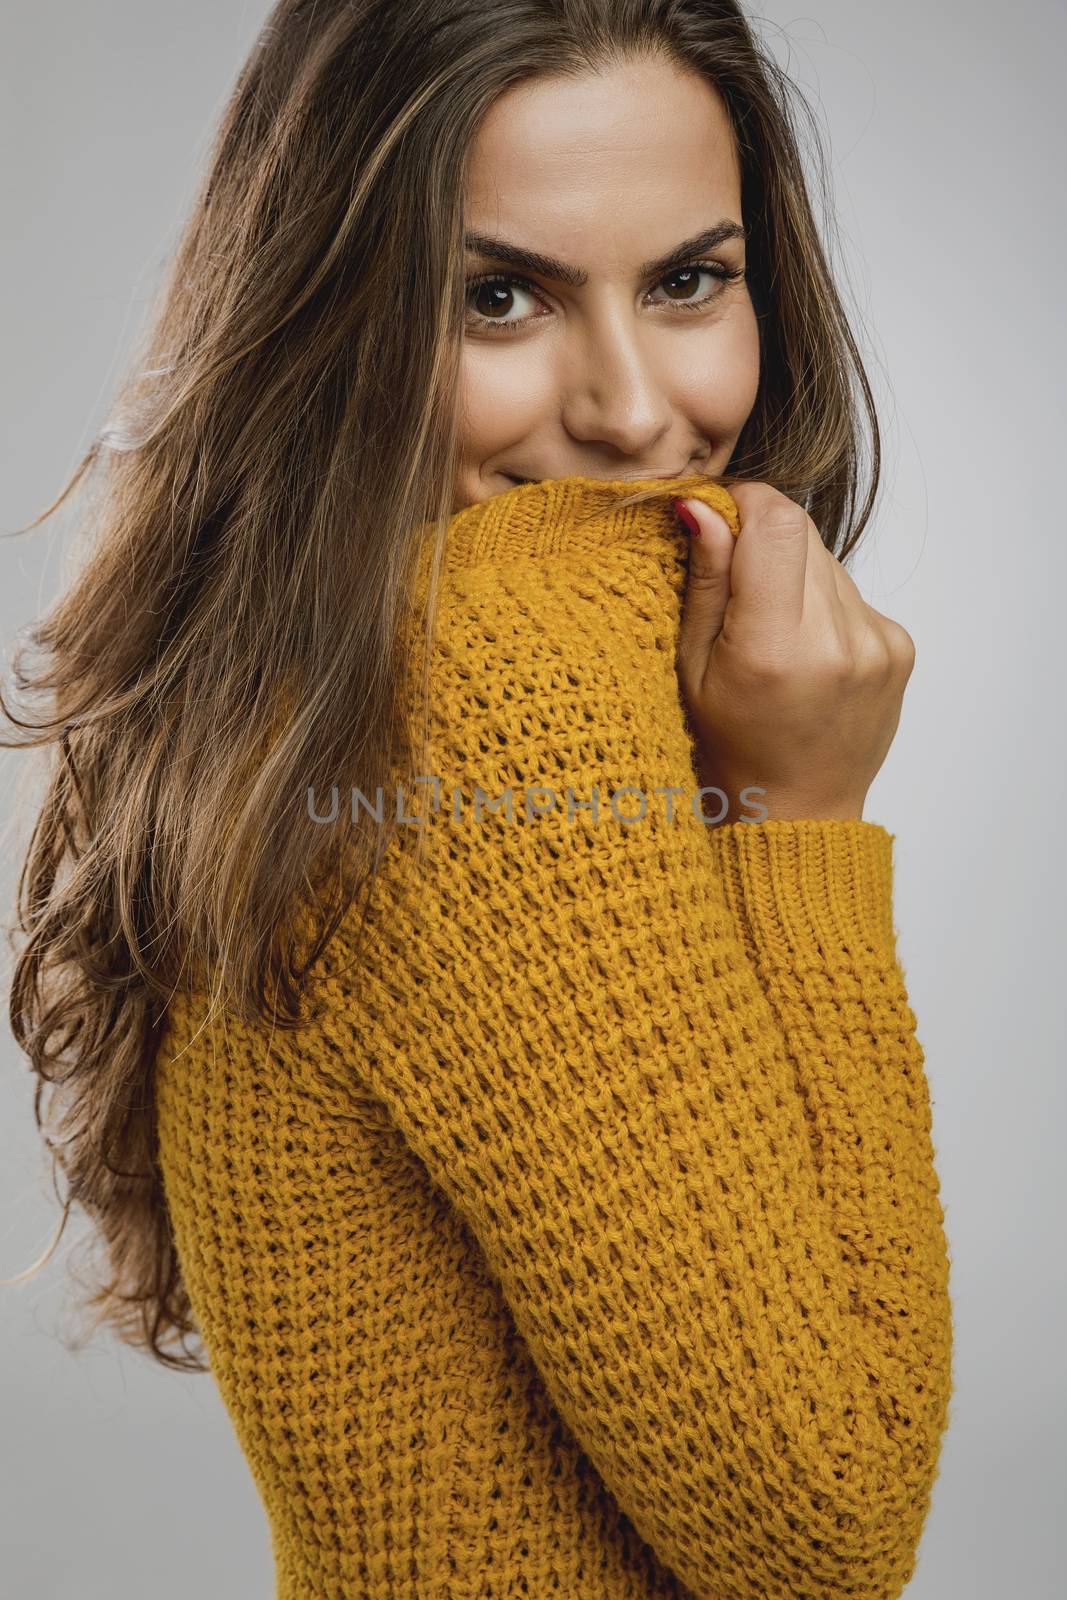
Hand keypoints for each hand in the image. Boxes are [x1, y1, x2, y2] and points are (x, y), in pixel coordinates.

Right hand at [674, 482, 915, 824]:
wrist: (796, 811)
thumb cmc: (728, 748)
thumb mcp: (689, 668)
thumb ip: (706, 582)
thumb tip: (706, 505)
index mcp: (776, 649)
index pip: (777, 522)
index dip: (744, 501)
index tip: (717, 514)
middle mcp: (838, 642)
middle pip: (802, 533)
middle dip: (761, 538)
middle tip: (734, 581)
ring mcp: (877, 644)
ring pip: (826, 560)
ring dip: (792, 573)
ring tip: (770, 631)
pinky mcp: (899, 646)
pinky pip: (851, 592)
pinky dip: (821, 604)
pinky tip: (803, 649)